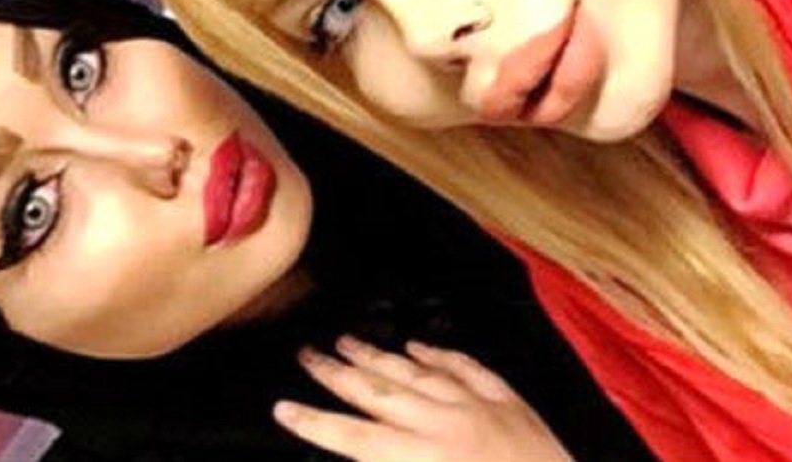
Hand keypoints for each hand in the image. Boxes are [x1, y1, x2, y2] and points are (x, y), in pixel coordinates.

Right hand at [274, 336, 574, 461]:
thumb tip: (361, 455)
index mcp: (420, 459)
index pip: (352, 438)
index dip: (315, 421)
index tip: (284, 406)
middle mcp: (443, 426)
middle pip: (377, 392)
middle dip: (336, 373)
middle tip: (307, 354)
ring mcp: (477, 406)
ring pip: (415, 371)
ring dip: (378, 356)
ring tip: (348, 341)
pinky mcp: (507, 400)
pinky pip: (465, 367)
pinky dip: (438, 354)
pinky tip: (418, 345)